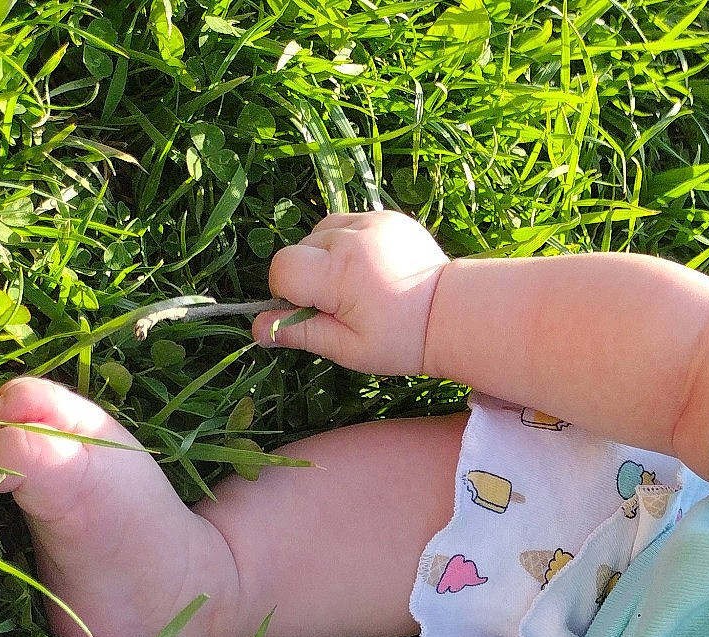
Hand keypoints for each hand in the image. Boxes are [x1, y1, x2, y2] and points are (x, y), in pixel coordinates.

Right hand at [253, 211, 449, 375]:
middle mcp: (352, 237)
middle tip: (345, 303)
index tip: (315, 310)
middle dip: (311, 276)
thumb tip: (256, 329)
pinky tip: (372, 268)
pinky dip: (350, 243)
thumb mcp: (348, 348)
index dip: (289, 293)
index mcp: (340, 273)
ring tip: (358, 285)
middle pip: (301, 248)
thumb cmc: (401, 340)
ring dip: (328, 257)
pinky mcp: (386, 216)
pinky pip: (349, 223)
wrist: (453, 315)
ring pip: (322, 232)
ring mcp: (372, 221)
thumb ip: (300, 333)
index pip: (283, 268)